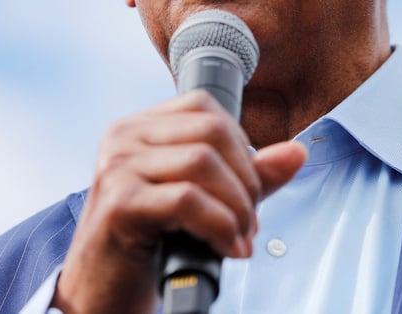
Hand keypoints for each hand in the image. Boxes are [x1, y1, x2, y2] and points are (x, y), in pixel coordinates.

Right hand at [50, 90, 306, 313]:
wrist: (104, 292)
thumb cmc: (151, 242)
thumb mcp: (207, 199)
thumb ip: (250, 174)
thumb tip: (297, 152)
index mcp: (141, 127)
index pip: (207, 108)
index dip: (241, 146)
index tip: (247, 187)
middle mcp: (124, 138)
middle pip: (212, 132)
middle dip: (245, 179)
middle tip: (250, 220)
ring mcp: (117, 167)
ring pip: (203, 163)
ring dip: (237, 207)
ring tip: (240, 237)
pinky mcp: (118, 202)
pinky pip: (187, 200)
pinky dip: (220, 225)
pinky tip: (227, 248)